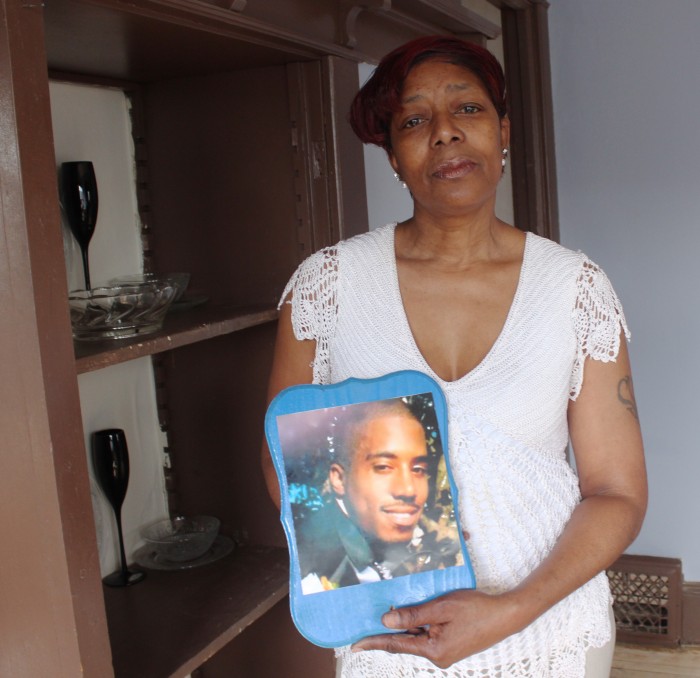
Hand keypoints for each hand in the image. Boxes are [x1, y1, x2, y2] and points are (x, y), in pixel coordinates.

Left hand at [351, 589, 522, 668]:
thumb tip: (385, 622)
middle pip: (405, 642)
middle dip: (387, 631)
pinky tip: (411, 613)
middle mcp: (437, 656)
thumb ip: (413, 615)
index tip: (353, 644)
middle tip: (364, 622)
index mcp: (433, 650)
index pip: (396, 645)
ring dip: (404, 625)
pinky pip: (427, 635)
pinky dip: (417, 625)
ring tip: (388, 611)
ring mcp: (444, 652)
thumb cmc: (476, 609)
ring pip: (416, 637)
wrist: (506, 616)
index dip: (373, 642)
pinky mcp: (450, 645)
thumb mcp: (441, 608)